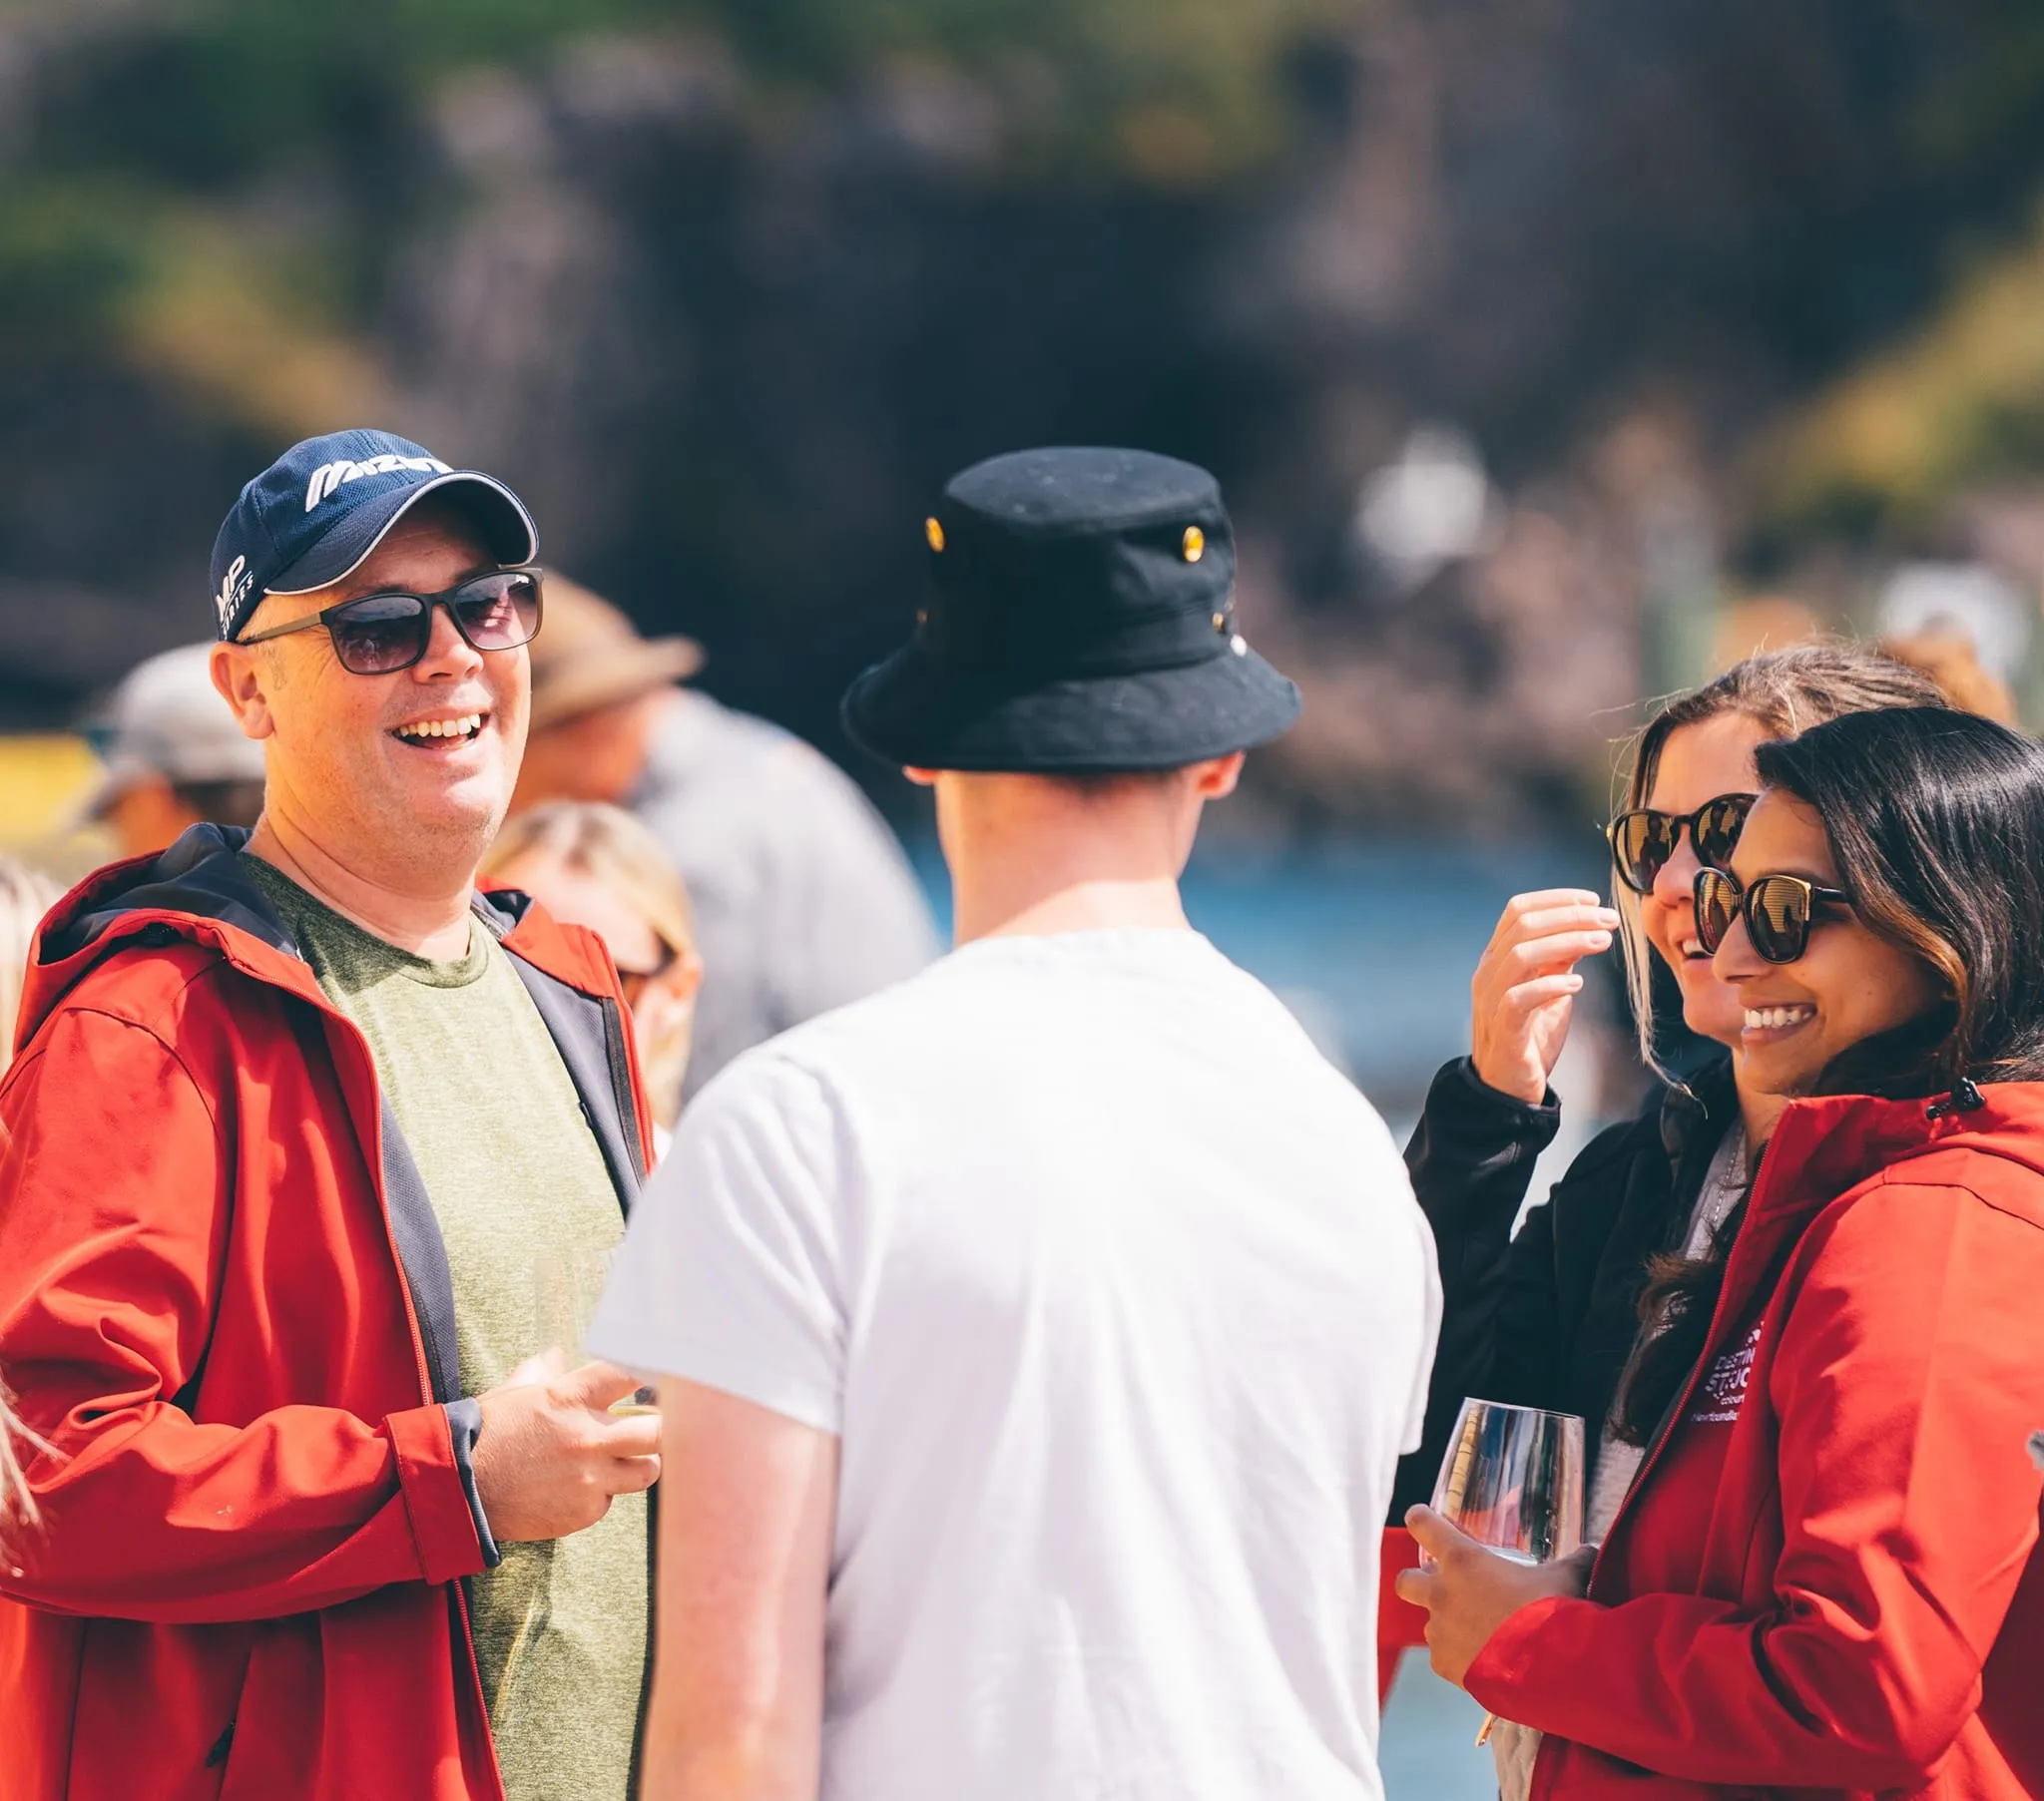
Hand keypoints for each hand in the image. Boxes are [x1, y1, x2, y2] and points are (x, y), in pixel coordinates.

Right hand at [471, 1360, 661, 1543]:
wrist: (457, 1490)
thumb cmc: (486, 1433)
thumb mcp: (515, 1393)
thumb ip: (543, 1371)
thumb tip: (556, 1354)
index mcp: (571, 1397)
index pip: (632, 1374)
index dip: (653, 1372)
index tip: (664, 1376)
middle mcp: (588, 1436)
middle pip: (658, 1431)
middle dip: (662, 1428)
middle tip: (657, 1427)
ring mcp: (589, 1477)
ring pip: (648, 1470)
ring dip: (640, 1464)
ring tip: (624, 1460)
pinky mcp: (583, 1511)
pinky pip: (611, 1500)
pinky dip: (601, 1495)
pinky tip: (576, 1488)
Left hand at [1394, 1505, 1594, 1686]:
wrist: (1553, 1669)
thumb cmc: (1554, 1613)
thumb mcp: (1566, 1577)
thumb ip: (1574, 1560)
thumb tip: (1592, 1550)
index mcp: (1463, 1560)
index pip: (1424, 1525)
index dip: (1420, 1519)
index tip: (1419, 1518)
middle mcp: (1442, 1593)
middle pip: (1405, 1581)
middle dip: (1416, 1582)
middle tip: (1441, 1587)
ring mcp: (1440, 1631)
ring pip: (1429, 1624)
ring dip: (1446, 1625)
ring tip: (1478, 1633)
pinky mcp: (1445, 1665)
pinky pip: (1444, 1658)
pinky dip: (1459, 1658)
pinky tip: (1484, 1662)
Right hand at [1468, 890, 1619, 1104]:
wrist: (1509, 1086)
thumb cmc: (1530, 1036)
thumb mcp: (1550, 989)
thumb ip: (1560, 960)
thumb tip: (1586, 928)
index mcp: (1497, 957)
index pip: (1518, 909)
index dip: (1557, 899)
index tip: (1594, 901)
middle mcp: (1488, 971)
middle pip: (1523, 925)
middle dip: (1571, 916)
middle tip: (1609, 920)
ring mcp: (1491, 998)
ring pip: (1521, 954)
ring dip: (1566, 942)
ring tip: (1602, 942)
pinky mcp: (1503, 1027)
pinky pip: (1520, 997)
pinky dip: (1551, 985)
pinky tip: (1578, 984)